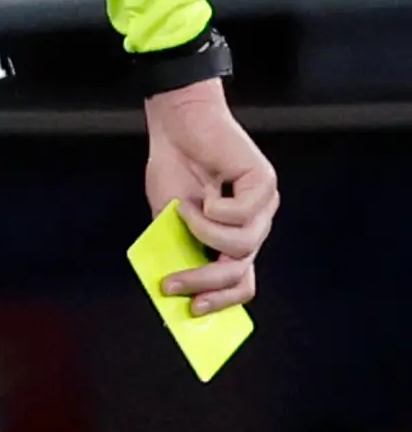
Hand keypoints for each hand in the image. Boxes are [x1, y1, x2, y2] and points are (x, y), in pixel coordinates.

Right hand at [143, 78, 276, 312]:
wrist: (177, 123)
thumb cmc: (172, 166)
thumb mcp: (167, 216)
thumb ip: (176, 245)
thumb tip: (172, 282)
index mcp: (233, 236)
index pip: (241, 281)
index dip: (221, 300)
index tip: (192, 309)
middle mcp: (254, 225)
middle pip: (241, 271)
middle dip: (206, 282)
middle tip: (173, 285)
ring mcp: (263, 206)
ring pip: (241, 245)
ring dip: (204, 232)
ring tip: (186, 209)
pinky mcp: (264, 183)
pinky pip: (241, 214)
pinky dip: (214, 209)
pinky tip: (205, 191)